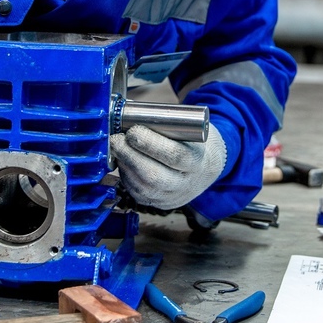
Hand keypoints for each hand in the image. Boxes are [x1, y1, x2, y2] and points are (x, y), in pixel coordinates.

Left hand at [110, 125, 228, 209]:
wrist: (206, 168)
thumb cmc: (193, 143)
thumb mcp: (190, 131)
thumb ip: (167, 126)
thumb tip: (131, 117)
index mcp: (198, 162)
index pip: (174, 155)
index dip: (149, 144)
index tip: (132, 131)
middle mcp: (186, 183)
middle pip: (154, 176)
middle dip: (129, 156)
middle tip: (115, 140)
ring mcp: (172, 197)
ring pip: (143, 188)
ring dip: (125, 166)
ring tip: (117, 149)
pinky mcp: (160, 204)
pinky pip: (138, 194)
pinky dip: (126, 177)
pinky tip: (122, 163)